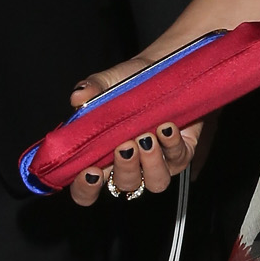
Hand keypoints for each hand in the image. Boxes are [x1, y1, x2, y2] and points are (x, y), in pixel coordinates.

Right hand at [61, 53, 209, 208]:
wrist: (163, 70)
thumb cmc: (130, 83)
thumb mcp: (108, 82)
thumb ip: (91, 90)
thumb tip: (78, 98)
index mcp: (103, 157)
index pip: (87, 190)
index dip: (86, 190)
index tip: (91, 172)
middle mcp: (131, 165)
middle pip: (125, 185)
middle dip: (126, 168)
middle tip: (125, 145)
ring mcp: (158, 163)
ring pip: (156, 182)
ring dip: (151, 163)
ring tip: (147, 137)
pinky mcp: (181, 153)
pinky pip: (179, 159)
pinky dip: (172, 144)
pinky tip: (167, 127)